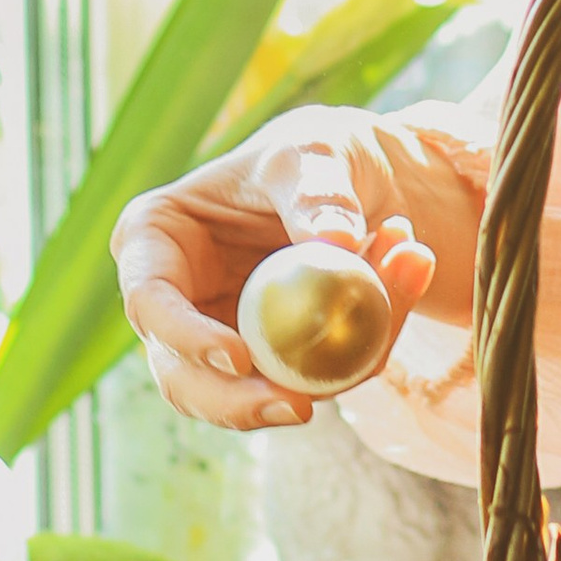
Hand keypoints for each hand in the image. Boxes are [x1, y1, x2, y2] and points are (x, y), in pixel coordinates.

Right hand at [112, 113, 441, 430]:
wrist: (355, 181)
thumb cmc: (311, 155)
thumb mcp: (312, 154)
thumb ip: (319, 192)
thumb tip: (334, 242)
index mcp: (155, 240)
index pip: (151, 302)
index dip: (185, 338)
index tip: (240, 357)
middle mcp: (175, 303)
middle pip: (184, 379)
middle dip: (241, 404)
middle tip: (304, 406)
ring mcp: (219, 342)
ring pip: (253, 395)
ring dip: (327, 371)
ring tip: (396, 281)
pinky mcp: (270, 368)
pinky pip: (311, 385)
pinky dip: (363, 352)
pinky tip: (409, 275)